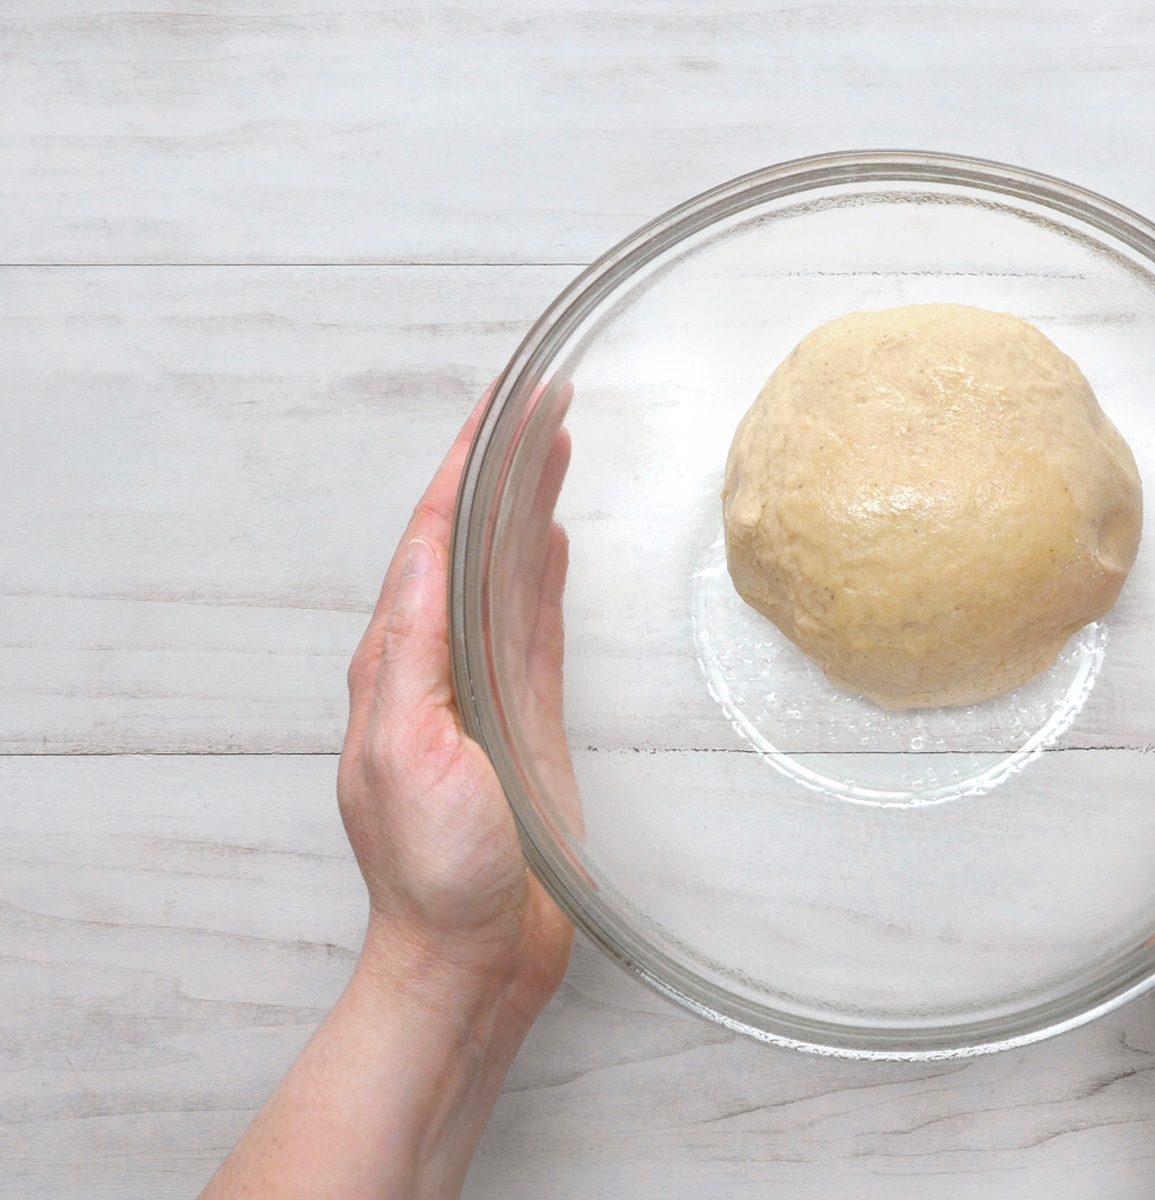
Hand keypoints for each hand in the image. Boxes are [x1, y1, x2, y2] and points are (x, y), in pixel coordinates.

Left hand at [337, 386, 573, 1022]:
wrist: (471, 956)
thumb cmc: (432, 873)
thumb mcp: (405, 755)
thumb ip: (412, 656)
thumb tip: (428, 562)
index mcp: (395, 662)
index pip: (429, 538)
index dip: (463, 465)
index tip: (498, 403)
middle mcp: (434, 663)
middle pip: (470, 539)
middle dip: (500, 465)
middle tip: (542, 400)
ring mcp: (481, 689)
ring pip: (504, 572)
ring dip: (525, 506)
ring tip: (556, 443)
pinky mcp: (521, 718)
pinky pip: (533, 626)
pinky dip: (541, 573)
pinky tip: (553, 537)